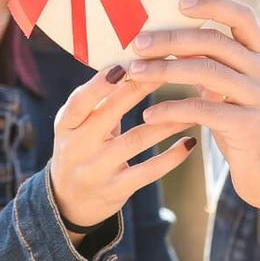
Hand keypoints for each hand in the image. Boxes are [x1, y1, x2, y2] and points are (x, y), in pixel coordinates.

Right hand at [48, 63, 195, 228]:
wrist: (68, 200)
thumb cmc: (82, 147)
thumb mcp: (77, 125)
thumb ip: (99, 100)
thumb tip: (135, 60)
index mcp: (66, 125)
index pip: (80, 101)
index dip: (100, 83)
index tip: (125, 63)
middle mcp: (78, 146)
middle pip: (111, 113)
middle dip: (141, 89)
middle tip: (169, 69)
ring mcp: (96, 169)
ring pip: (136, 140)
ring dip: (167, 122)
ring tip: (193, 106)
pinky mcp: (116, 189)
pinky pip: (148, 171)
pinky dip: (171, 156)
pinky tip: (190, 142)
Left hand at [127, 0, 259, 260]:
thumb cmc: (244, 127)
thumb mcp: (232, 90)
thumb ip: (213, 64)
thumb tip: (170, 39)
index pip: (241, 16)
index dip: (212, 4)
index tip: (178, 1)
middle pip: (215, 42)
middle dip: (171, 39)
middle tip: (137, 42)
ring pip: (207, 72)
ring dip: (164, 70)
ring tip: (133, 73)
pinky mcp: (250, 127)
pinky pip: (204, 110)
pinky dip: (171, 109)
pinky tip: (149, 113)